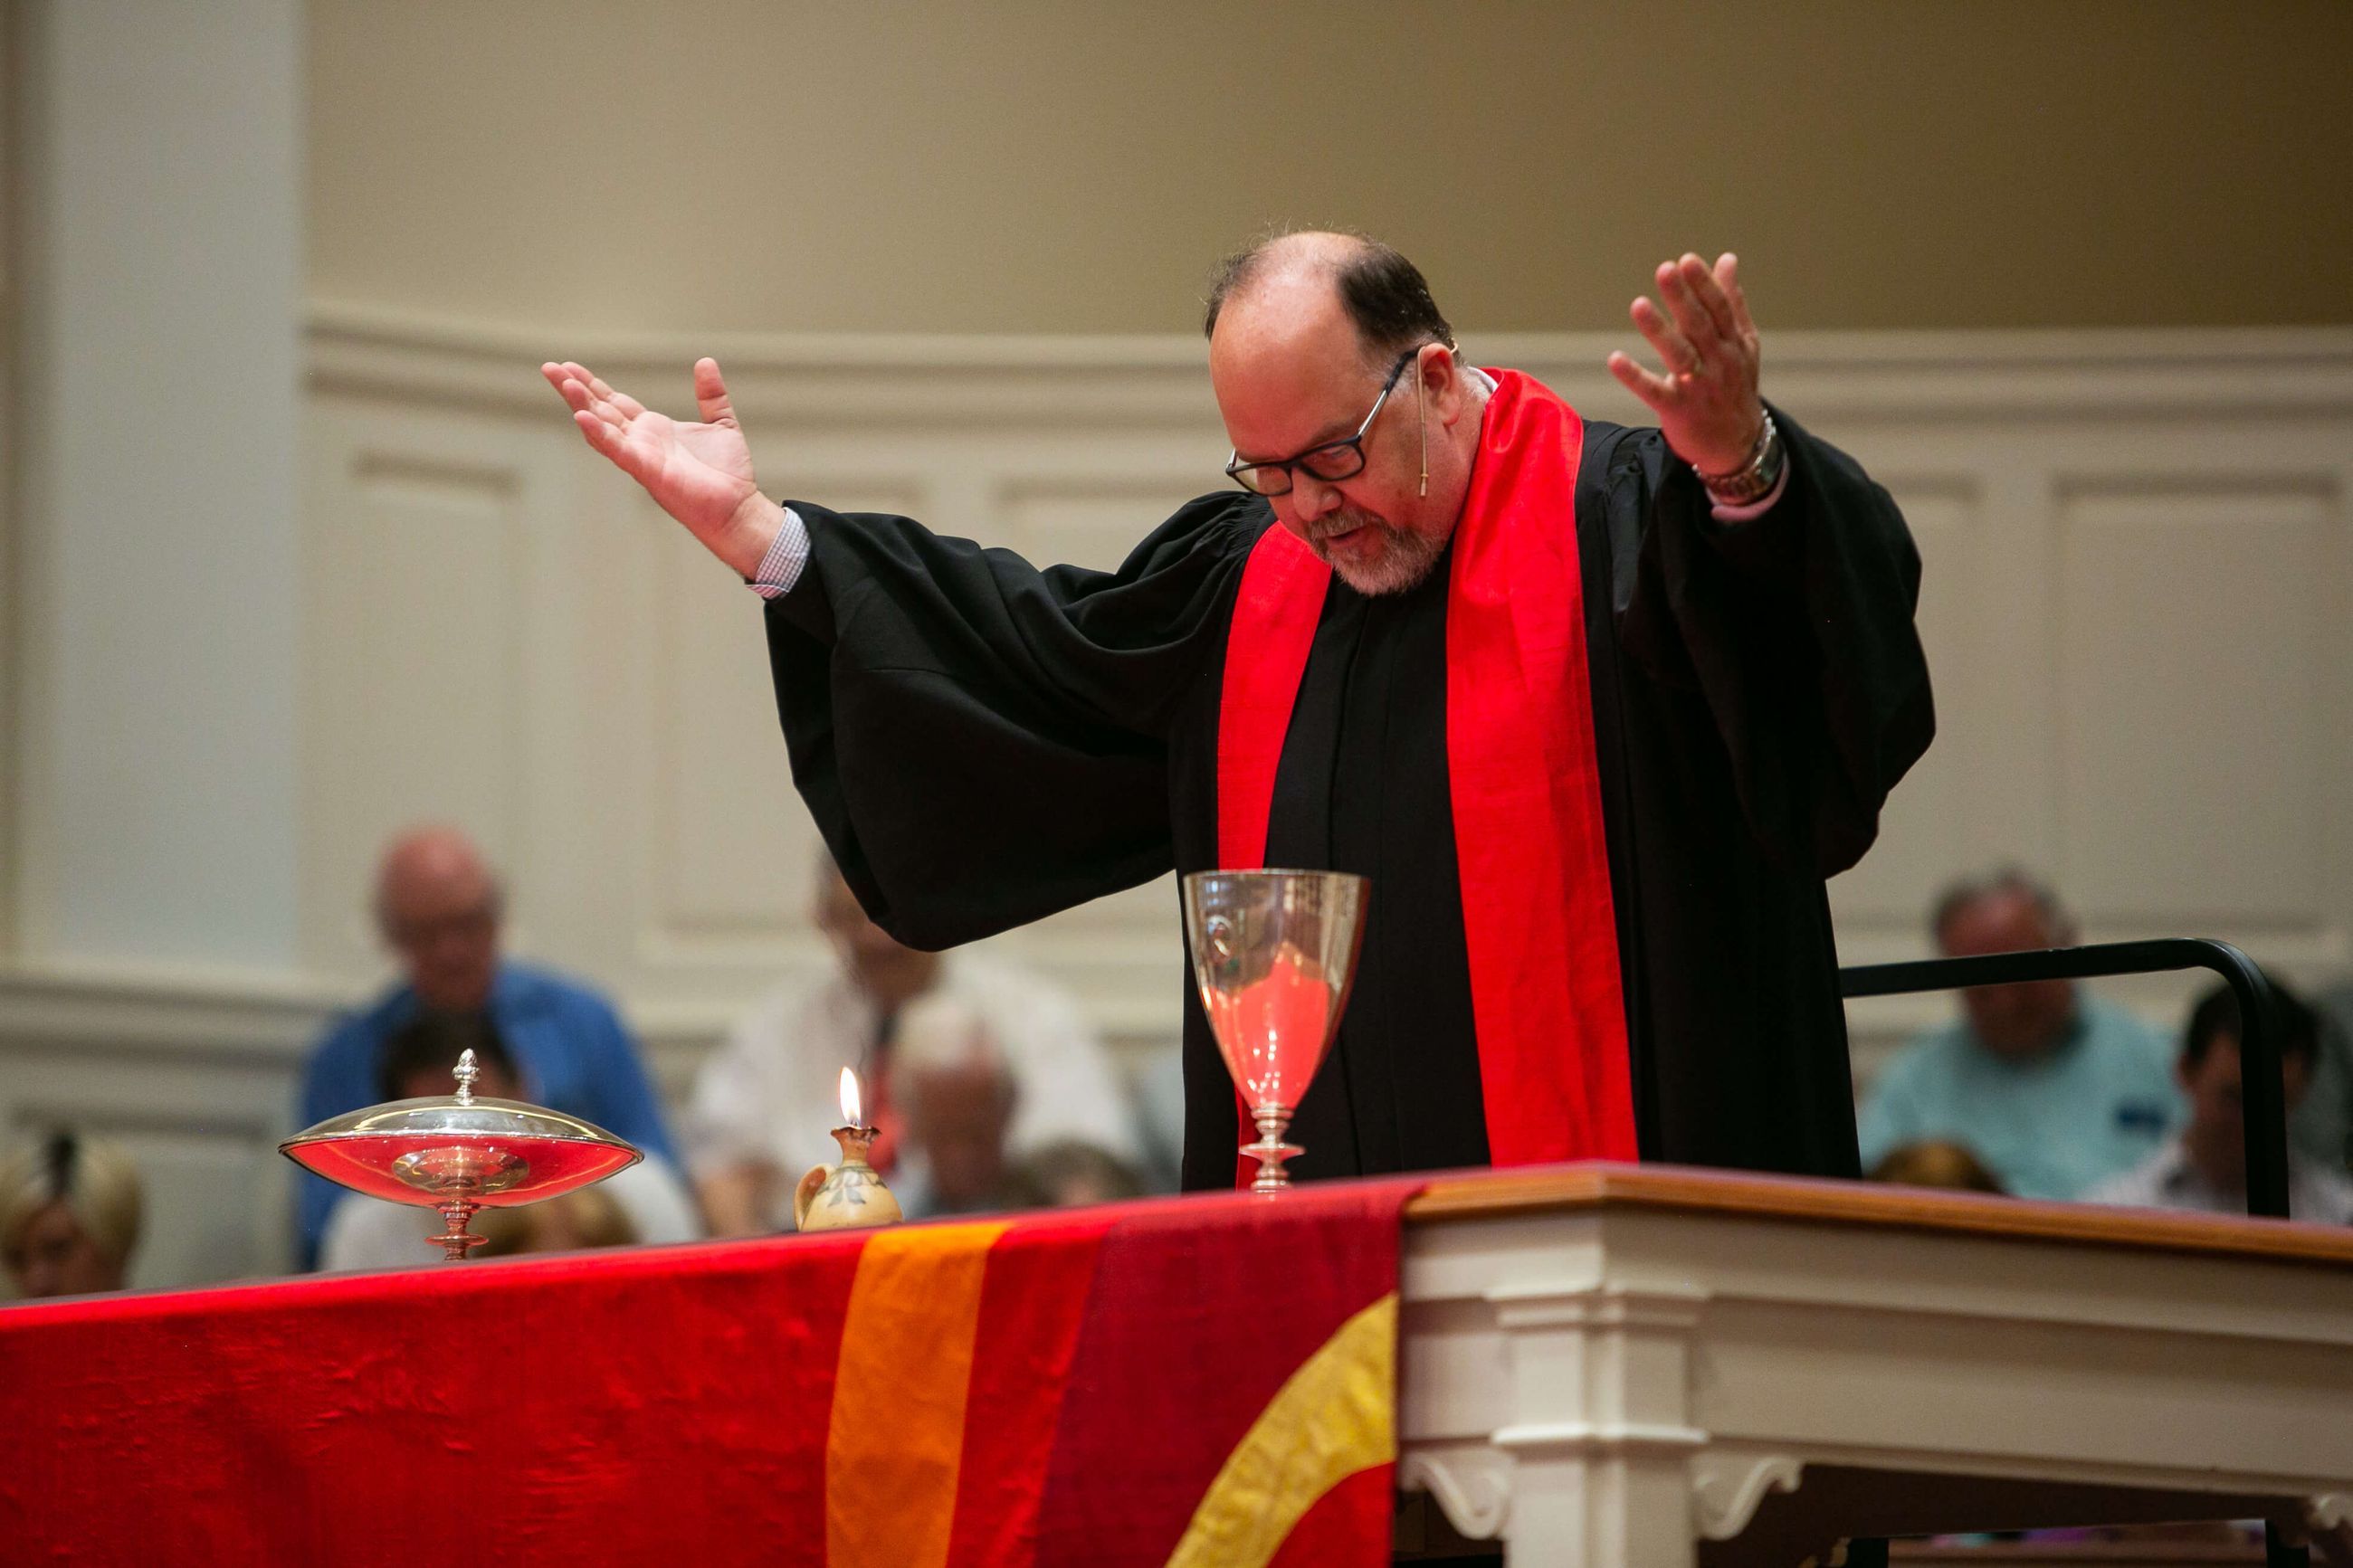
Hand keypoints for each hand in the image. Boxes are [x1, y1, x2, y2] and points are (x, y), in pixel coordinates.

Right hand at [541, 357, 782, 578]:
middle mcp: (641, 443)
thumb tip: (705, 362)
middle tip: (549, 368)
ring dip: (581, 405)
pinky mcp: (649, 471)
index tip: (568, 367)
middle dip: (574, 390)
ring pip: (602, 427)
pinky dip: (600, 434)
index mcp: (653, 430)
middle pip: (600, 410)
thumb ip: (711, 395)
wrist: (740, 507)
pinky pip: (619, 450)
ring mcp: (641, 457)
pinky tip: (581, 417)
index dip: (592, 384)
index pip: (615, 402)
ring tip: (562, 382)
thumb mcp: (722, 423)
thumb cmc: (729, 475)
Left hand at [1606, 252, 1765, 477]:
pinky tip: (1615, 359)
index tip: (1686, 261)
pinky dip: (1635, 377)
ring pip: (1679, 355)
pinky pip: (1654, 392)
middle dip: (1682, 297)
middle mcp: (1719, 362)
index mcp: (1732, 342)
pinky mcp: (1678, 410)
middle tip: (1665, 270)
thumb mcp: (1742, 344)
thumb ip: (1732, 301)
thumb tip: (1726, 259)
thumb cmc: (1736, 386)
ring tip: (1638, 305)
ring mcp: (1699, 387)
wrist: (1739, 446)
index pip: (1719, 308)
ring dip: (1659, 330)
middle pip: (1699, 325)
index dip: (1703, 284)